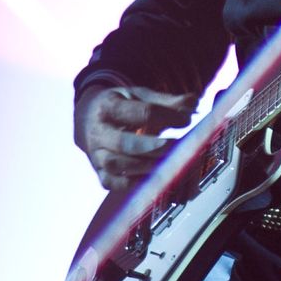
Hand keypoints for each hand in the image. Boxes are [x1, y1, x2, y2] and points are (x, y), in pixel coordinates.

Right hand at [74, 86, 195, 191]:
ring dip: (144, 166)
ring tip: (166, 162)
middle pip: (123, 143)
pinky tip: (152, 177)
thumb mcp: (139, 96)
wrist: (87, 118)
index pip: (139, 112)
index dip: (166, 116)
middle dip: (151, 146)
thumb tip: (193, 102)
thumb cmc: (120, 106)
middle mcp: (98, 132)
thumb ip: (166, 101)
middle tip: (174, 145)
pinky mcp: (99, 173)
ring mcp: (96, 155)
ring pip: (116, 165)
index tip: (186, 120)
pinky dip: (132, 184)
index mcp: (109, 106)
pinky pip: (113, 183)